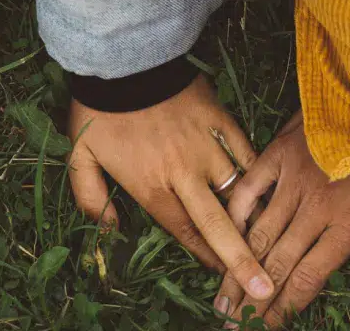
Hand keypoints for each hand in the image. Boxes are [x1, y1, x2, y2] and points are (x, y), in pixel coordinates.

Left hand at [67, 74, 274, 301]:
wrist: (124, 59)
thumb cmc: (100, 111)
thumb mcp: (80, 158)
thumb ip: (91, 199)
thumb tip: (109, 230)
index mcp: (152, 187)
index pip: (185, 233)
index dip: (206, 259)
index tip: (224, 279)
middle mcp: (185, 174)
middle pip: (219, 225)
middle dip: (241, 261)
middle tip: (261, 289)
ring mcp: (206, 146)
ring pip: (237, 189)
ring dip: (251, 215)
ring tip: (269, 236)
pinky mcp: (220, 120)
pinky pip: (245, 150)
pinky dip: (254, 170)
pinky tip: (266, 185)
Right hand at [215, 112, 349, 328]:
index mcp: (348, 225)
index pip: (308, 279)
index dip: (284, 309)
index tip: (267, 329)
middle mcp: (315, 208)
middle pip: (277, 265)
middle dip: (253, 300)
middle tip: (232, 326)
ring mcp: (293, 179)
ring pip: (258, 235)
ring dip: (238, 269)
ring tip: (222, 298)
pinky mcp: (279, 153)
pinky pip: (248, 190)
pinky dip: (236, 217)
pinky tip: (225, 239)